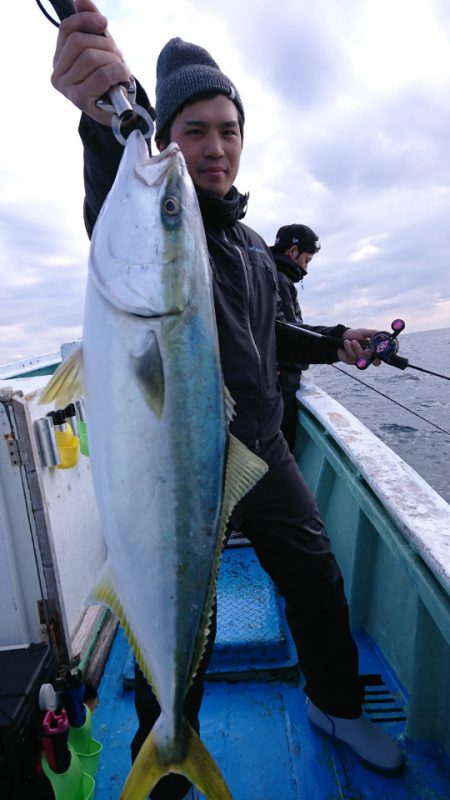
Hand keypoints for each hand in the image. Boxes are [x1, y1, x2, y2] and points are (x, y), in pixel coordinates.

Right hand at [51, 0, 131, 124]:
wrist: (119, 112)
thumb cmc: (109, 79)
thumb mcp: (101, 48)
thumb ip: (90, 24)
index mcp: (59, 59)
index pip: (67, 29)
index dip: (86, 20)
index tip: (104, 23)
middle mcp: (57, 74)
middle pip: (79, 42)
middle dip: (105, 45)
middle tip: (116, 56)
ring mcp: (66, 88)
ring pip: (91, 58)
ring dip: (114, 60)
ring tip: (119, 70)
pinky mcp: (79, 99)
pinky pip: (102, 75)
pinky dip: (118, 72)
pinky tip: (122, 78)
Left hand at [337, 328, 379, 365]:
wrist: (340, 337)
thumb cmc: (353, 335)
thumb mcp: (363, 332)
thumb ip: (373, 333)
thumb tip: (382, 335)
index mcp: (372, 350)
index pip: (378, 358)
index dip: (379, 357)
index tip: (377, 351)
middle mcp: (366, 357)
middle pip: (371, 360)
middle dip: (368, 354)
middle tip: (368, 349)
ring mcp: (358, 359)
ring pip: (360, 357)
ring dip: (357, 348)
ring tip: (352, 341)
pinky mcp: (350, 361)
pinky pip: (351, 356)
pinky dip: (349, 348)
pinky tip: (346, 342)